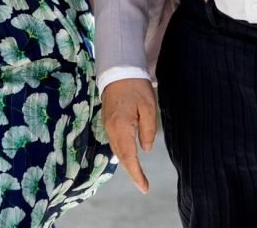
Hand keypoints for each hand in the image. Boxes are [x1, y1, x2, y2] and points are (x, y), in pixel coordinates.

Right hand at [102, 77, 156, 193]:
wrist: (118, 69)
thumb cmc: (136, 86)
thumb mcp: (148, 108)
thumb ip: (148, 130)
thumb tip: (145, 149)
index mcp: (121, 127)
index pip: (129, 157)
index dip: (136, 174)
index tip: (144, 187)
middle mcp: (111, 129)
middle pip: (120, 156)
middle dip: (131, 171)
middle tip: (143, 185)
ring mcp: (107, 125)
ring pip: (116, 150)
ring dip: (126, 163)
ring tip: (138, 174)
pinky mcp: (107, 120)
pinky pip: (115, 141)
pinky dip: (122, 152)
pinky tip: (129, 155)